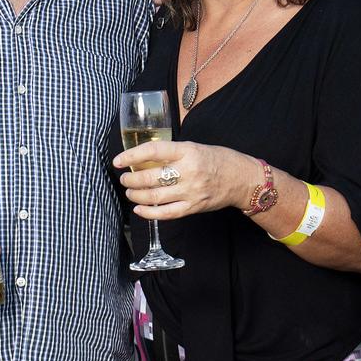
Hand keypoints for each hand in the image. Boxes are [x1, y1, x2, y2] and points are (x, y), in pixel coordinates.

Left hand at [113, 140, 255, 219]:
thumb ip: (172, 153)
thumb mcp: (194, 147)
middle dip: (131, 180)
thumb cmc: (217, 159)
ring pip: (155, 197)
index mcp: (187, 151)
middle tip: (124, 179)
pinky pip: (167, 213)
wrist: (242, 179)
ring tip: (130, 192)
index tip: (118, 161)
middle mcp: (188, 171)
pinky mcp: (193, 207)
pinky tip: (140, 210)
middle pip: (150, 177)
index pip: (153, 151)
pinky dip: (149, 213)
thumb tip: (143, 158)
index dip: (131, 156)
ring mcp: (191, 191)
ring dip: (137, 196)